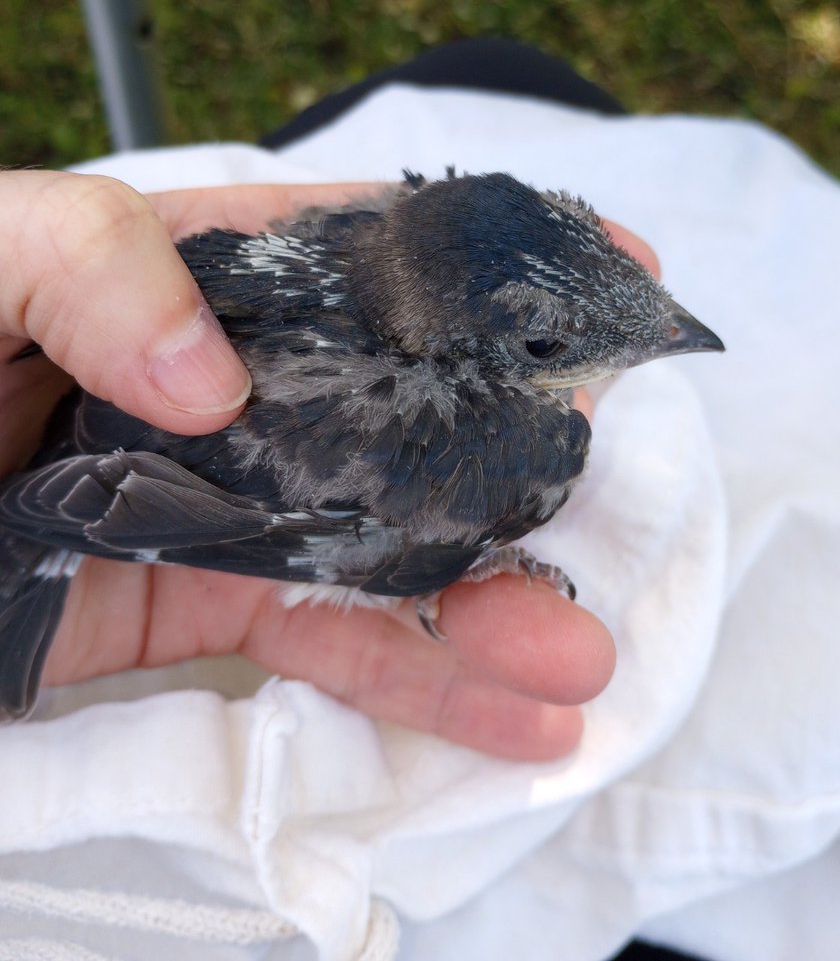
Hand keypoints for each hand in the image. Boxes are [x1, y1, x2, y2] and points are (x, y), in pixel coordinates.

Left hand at [1, 171, 656, 760]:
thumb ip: (90, 260)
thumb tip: (215, 379)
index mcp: (191, 276)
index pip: (368, 255)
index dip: (491, 264)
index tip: (606, 275)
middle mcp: (226, 388)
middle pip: (405, 415)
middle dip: (519, 455)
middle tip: (617, 489)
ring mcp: (215, 503)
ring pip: (381, 550)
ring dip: (485, 606)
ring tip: (577, 657)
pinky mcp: (188, 612)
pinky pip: (318, 645)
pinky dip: (408, 682)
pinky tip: (503, 717)